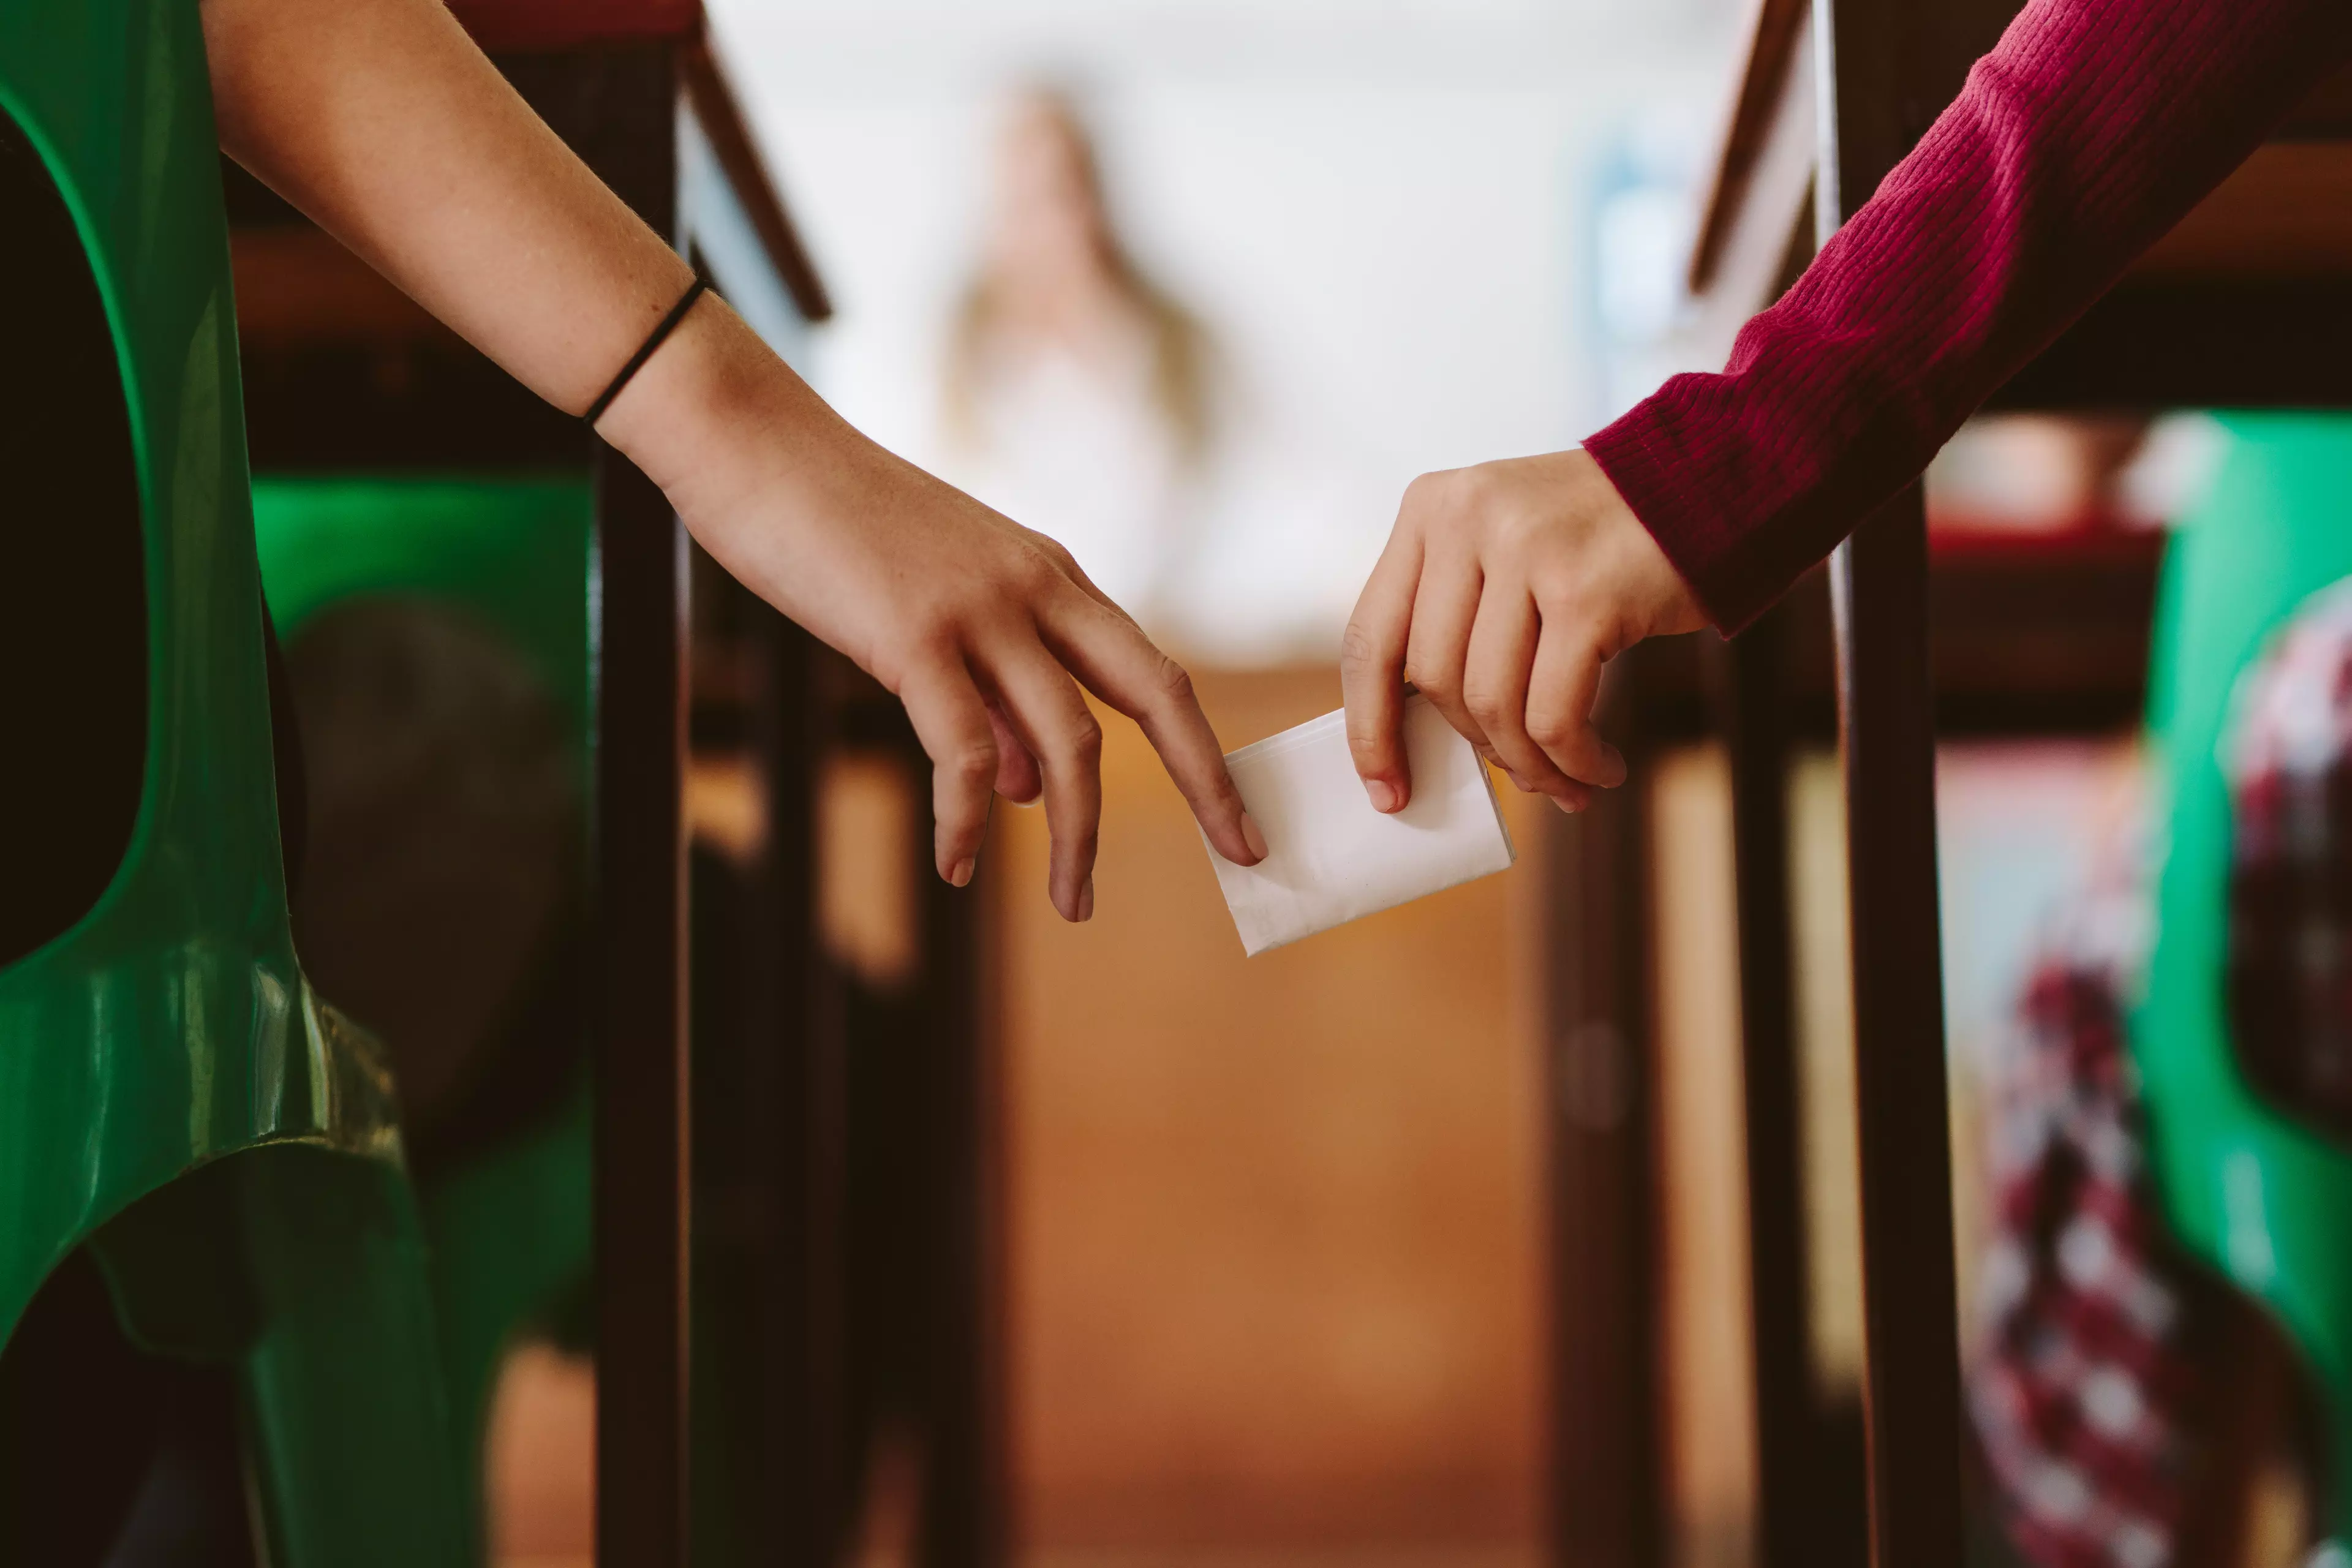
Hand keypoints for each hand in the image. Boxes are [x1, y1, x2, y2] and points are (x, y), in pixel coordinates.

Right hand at [603, 296, 1265, 923]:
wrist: (757, 448)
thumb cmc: (836, 530)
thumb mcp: (939, 611)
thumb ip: (998, 698)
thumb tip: (1039, 788)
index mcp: (1053, 578)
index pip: (1155, 672)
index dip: (1205, 748)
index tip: (1239, 815)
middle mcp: (1038, 587)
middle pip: (1157, 694)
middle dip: (1208, 782)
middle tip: (1244, 855)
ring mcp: (982, 609)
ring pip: (1071, 741)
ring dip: (1079, 836)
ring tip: (1077, 905)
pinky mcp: (916, 635)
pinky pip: (967, 752)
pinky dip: (970, 821)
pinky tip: (959, 867)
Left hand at [1341, 448, 1703, 814]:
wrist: (1715, 481)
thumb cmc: (1602, 540)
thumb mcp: (1505, 547)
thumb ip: (1457, 619)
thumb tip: (1422, 739)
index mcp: (1431, 510)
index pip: (1372, 637)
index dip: (1370, 727)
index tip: (1385, 789)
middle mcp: (1467, 519)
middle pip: (1433, 679)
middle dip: (1477, 744)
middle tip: (1523, 771)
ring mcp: (1526, 550)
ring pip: (1492, 705)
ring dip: (1531, 763)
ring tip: (1569, 779)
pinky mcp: (1586, 592)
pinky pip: (1555, 714)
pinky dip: (1573, 760)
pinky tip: (1601, 768)